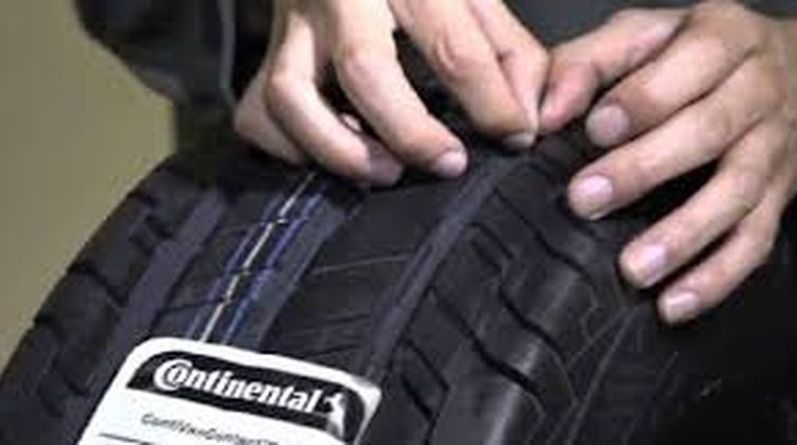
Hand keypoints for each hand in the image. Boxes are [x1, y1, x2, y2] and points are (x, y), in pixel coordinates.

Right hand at [235, 0, 546, 184]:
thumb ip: (510, 54)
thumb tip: (525, 122)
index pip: (454, 46)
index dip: (490, 103)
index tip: (512, 138)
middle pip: (364, 69)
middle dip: (411, 131)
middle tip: (447, 164)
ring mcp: (291, 28)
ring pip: (290, 96)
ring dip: (339, 149)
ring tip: (383, 172)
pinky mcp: (264, 58)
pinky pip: (257, 115)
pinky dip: (290, 149)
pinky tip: (329, 154)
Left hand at [540, 1, 796, 323]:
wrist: (790, 68)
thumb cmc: (691, 55)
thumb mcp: (641, 37)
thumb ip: (586, 64)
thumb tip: (545, 114)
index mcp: (725, 37)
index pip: (693, 63)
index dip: (643, 100)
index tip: (595, 130)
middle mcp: (759, 90)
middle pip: (710, 131)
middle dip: (645, 168)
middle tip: (586, 200)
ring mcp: (774, 148)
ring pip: (736, 194)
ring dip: (683, 236)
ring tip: (633, 269)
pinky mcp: (778, 197)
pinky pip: (754, 241)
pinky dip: (716, 278)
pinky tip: (674, 304)